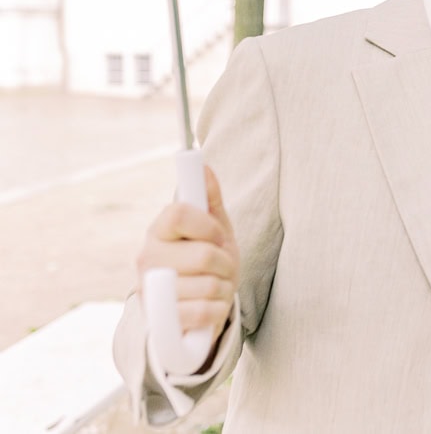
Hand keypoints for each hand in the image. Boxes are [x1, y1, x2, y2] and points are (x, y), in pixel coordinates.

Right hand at [137, 166, 239, 341]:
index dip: (207, 225)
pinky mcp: (161, 322)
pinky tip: (209, 308)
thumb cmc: (206, 262)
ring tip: (215, 288)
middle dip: (225, 263)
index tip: (217, 236)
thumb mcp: (212, 228)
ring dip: (224, 288)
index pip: (178, 213)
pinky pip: (206, 313)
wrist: (195, 307)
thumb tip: (202, 164)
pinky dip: (218, 310)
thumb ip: (208, 198)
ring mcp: (151, 292)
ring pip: (210, 286)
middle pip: (204, 255)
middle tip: (221, 267)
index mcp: (158, 231)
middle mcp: (147, 259)